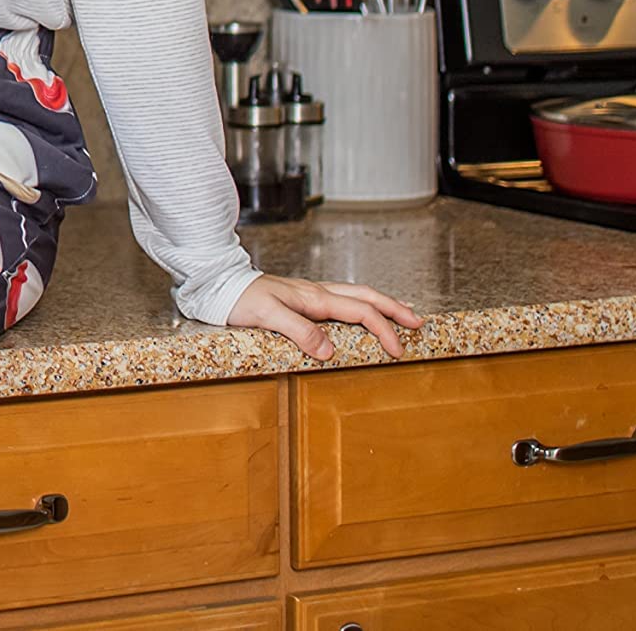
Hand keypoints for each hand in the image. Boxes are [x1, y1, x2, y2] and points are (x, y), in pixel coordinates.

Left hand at [226, 272, 422, 361]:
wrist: (219, 283)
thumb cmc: (239, 298)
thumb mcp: (266, 316)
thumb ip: (299, 332)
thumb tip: (329, 351)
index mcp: (314, 298)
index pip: (360, 312)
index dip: (383, 330)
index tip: (397, 350)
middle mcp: (316, 293)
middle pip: (365, 296)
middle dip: (394, 309)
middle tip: (417, 322)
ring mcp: (310, 294)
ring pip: (355, 294)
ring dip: (381, 303)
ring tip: (401, 311)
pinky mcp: (302, 298)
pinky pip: (341, 298)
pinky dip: (360, 303)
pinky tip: (360, 310)